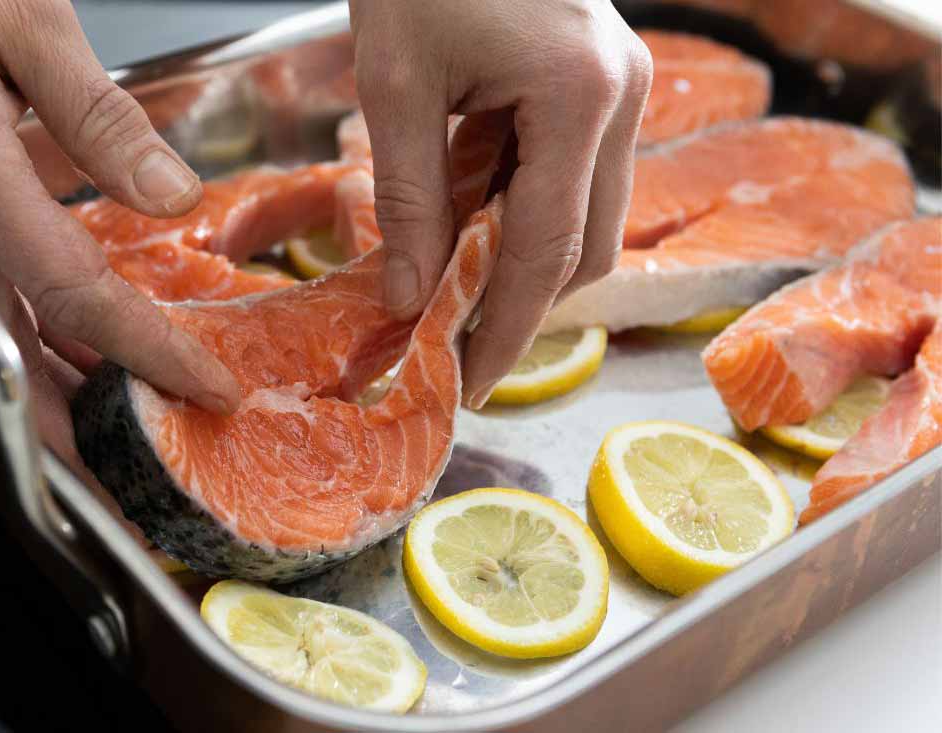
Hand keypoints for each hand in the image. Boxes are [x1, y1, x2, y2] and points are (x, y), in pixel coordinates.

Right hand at [0, 0, 241, 463]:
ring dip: (55, 394)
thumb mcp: (19, 17)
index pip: (74, 294)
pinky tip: (72, 352)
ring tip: (120, 433)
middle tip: (139, 476)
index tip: (208, 389)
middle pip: (13, 351)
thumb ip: (98, 114)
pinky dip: (31, 340)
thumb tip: (170, 196)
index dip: (147, 353)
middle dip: (78, 428)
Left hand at [349, 0, 651, 407]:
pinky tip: (471, 215)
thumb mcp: (396, 83)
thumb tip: (410, 297)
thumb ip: (407, 199)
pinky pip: (576, 178)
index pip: (547, 251)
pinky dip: (524, 211)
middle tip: (453, 342)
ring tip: (451, 276)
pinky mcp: (605, 83)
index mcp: (579, 95)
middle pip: (586, 248)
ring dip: (522, 258)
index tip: (468, 380)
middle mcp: (623, 98)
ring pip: (589, 219)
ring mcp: (624, 88)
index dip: (507, 329)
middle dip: (521, 304)